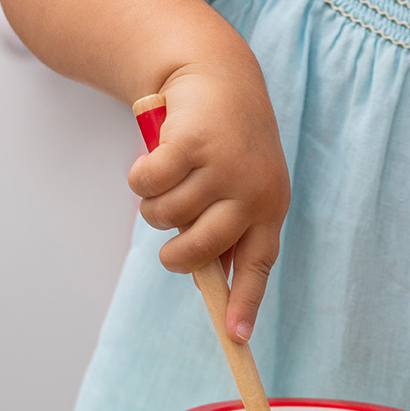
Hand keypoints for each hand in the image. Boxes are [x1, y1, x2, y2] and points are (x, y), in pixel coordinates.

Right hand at [128, 63, 289, 342]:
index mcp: (269, 208)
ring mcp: (224, 168)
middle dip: (172, 254)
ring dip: (154, 202)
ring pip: (164, 217)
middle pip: (197, 252)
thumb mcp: (238, 185)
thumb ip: (225, 228)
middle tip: (168, 243)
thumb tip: (205, 280)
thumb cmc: (227, 141)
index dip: (245, 302)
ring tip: (172, 175)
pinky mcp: (192, 144)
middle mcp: (253, 192)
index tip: (235, 336)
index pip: (258, 264)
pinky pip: (146, 184)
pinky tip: (156, 154)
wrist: (218, 74)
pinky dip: (140, 175)